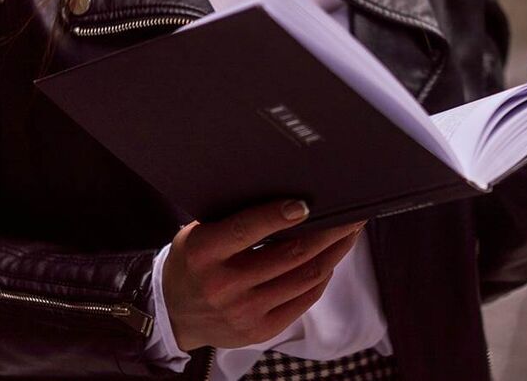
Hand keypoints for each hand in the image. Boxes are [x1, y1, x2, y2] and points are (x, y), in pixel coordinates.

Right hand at [162, 200, 363, 349]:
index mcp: (204, 252)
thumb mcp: (199, 233)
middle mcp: (224, 284)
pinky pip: (304, 299)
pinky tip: (330, 260)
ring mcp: (244, 311)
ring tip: (350, 234)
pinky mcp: (261, 330)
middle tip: (352, 214)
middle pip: (291, 254)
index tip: (307, 203)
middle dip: (329, 232)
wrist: (174, 313)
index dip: (280, 215)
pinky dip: (322, 277)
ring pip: (305, 277)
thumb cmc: (193, 262)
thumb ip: (235, 219)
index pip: (248, 230)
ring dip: (334, 253)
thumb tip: (286, 196)